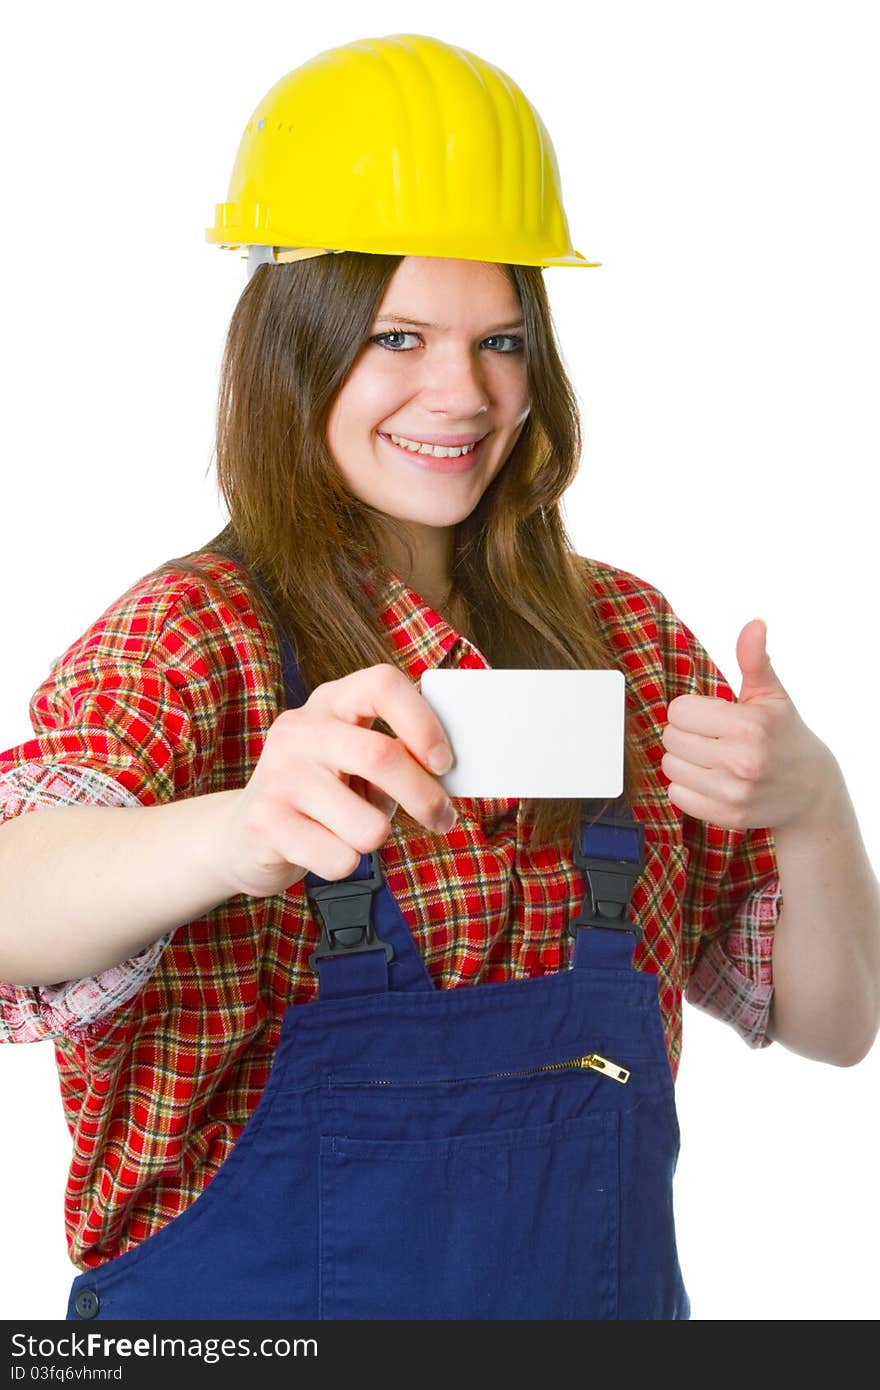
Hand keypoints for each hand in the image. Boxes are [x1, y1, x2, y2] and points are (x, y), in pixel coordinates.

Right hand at [217, 663, 456, 897]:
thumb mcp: (360, 765)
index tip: (444, 763)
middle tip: (441, 819)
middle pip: (381, 756)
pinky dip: (346, 864)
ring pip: (368, 825)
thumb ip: (400, 758)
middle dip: (425, 797)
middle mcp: (301, 729)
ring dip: (377, 839)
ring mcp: (279, 774)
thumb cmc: (325, 797)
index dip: (423, 722)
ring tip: (354, 832)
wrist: (246, 836)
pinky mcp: (266, 823)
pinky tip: (323, 850)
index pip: (383, 684)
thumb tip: (450, 775)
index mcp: (331, 702)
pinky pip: (340, 859)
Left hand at [661, 618, 834, 832]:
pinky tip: (710, 780)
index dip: (690, 710)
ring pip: (669, 767)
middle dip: (686, 734)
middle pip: (670, 738)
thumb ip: (755, 659)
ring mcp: (733, 792)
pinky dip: (686, 787)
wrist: (810, 790)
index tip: (710, 715)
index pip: (678, 711)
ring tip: (710, 758)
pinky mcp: (726, 816)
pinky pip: (676, 795)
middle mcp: (741, 761)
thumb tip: (754, 624)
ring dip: (683, 760)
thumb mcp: (771, 694)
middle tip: (711, 737)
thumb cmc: (784, 734)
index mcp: (748, 726)